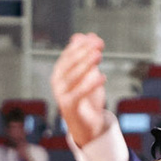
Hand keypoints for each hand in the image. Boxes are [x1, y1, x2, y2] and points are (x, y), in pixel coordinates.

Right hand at [50, 33, 109, 147]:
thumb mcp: (88, 74)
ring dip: (86, 65)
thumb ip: (86, 56)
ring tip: (99, 55)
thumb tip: (83, 36)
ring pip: (73, 77)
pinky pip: (79, 94)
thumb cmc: (87, 98)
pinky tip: (103, 76)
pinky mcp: (68, 107)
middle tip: (99, 44)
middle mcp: (57, 83)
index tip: (95, 39)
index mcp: (60, 72)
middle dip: (84, 52)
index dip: (81, 46)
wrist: (87, 125)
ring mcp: (61, 95)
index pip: (69, 55)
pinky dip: (90, 85)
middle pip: (70, 64)